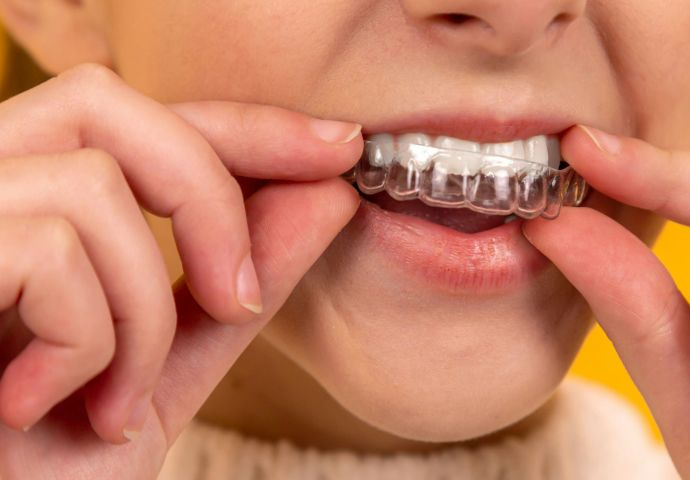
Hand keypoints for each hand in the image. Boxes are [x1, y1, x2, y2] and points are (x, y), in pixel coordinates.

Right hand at [0, 64, 361, 477]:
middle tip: (237, 300)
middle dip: (206, 200)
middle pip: (105, 105)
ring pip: (89, 188)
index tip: (338, 149)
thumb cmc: (43, 461)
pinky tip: (41, 408)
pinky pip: (48, 252)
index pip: (137, 114)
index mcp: (19, 196)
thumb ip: (239, 279)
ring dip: (140, 317)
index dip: (242, 124)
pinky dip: (84, 345)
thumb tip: (329, 195)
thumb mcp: (164, 362)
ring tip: (116, 403)